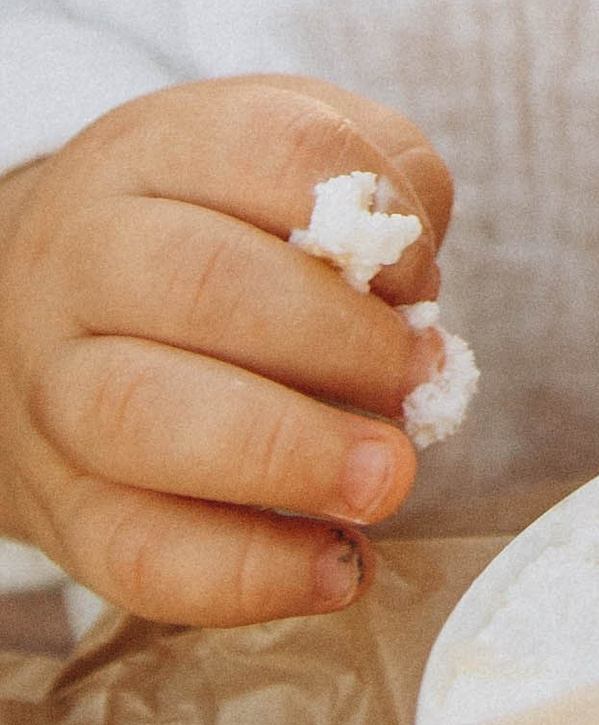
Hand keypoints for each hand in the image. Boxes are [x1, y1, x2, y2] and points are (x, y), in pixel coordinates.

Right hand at [0, 77, 454, 627]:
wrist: (51, 316)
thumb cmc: (219, 236)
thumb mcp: (291, 170)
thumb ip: (378, 188)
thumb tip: (409, 283)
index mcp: (159, 154)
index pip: (272, 153)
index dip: (376, 215)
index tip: (420, 273)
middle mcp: (86, 258)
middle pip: (199, 284)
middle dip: (337, 341)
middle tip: (421, 381)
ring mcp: (57, 384)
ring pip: (141, 417)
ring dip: (288, 454)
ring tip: (388, 478)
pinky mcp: (64, 506)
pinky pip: (137, 551)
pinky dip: (249, 571)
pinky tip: (336, 566)